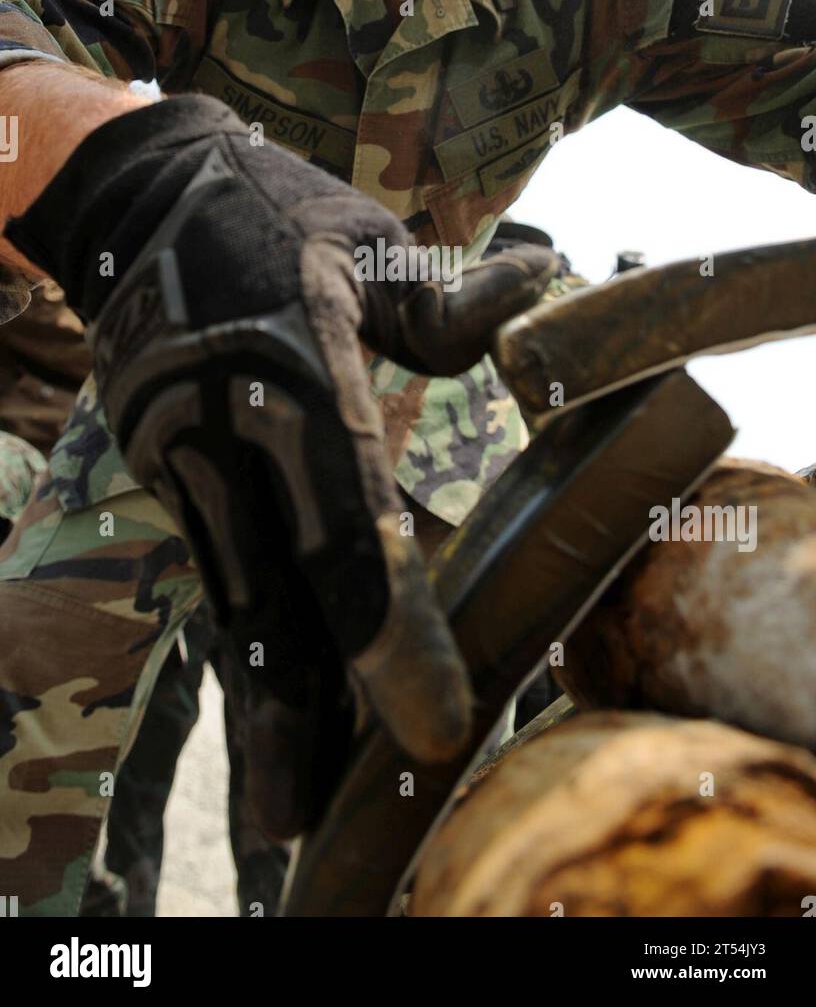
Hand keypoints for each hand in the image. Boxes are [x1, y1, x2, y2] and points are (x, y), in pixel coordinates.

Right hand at [6, 95, 557, 834]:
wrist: (136, 196)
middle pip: (272, 586)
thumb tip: (541, 291)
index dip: (390, 620)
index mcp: (291, 361)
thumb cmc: (270, 211)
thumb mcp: (363, 237)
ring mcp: (182, 450)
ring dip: (263, 694)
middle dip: (298, 705)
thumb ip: (443, 300)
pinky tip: (271, 699)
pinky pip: (221, 563)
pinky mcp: (166, 464)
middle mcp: (225, 424)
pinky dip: (253, 634)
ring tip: (280, 804)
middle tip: (307, 821)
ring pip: (234, 591)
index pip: (350, 511)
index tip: (430, 714)